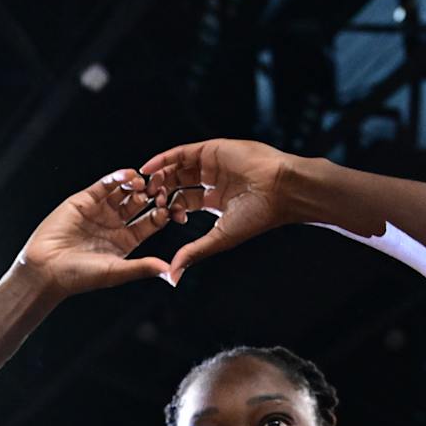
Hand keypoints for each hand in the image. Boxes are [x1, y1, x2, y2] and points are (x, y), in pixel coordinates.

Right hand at [13, 169, 171, 297]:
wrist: (46, 268)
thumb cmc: (80, 276)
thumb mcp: (117, 271)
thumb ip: (143, 267)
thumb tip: (170, 272)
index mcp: (126, 241)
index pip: (151, 221)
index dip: (161, 213)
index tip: (170, 208)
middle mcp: (115, 224)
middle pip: (140, 203)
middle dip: (152, 194)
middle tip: (162, 188)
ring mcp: (100, 210)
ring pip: (123, 191)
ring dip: (136, 184)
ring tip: (145, 181)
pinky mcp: (84, 200)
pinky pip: (104, 185)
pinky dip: (117, 178)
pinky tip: (128, 175)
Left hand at [140, 138, 299, 282]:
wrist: (280, 190)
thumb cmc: (258, 216)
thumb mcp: (219, 237)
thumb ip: (194, 252)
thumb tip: (172, 276)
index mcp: (215, 201)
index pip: (183, 203)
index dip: (169, 210)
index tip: (157, 218)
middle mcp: (212, 181)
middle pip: (177, 184)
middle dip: (160, 192)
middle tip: (146, 200)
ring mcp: (211, 164)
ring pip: (177, 168)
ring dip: (159, 176)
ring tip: (145, 186)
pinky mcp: (211, 149)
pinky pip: (181, 153)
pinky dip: (163, 159)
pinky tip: (148, 168)